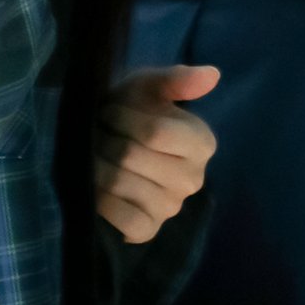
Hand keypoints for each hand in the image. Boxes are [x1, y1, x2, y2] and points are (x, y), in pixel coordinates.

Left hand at [96, 63, 219, 243]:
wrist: (105, 139)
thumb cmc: (129, 109)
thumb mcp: (147, 87)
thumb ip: (175, 80)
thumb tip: (212, 74)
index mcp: (201, 142)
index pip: (154, 133)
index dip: (121, 117)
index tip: (109, 109)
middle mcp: (193, 179)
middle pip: (131, 157)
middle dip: (104, 139)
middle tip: (97, 132)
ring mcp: (171, 208)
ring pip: (120, 183)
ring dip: (95, 163)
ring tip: (92, 152)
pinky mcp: (148, 230)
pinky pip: (121, 218)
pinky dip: (100, 199)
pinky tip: (95, 184)